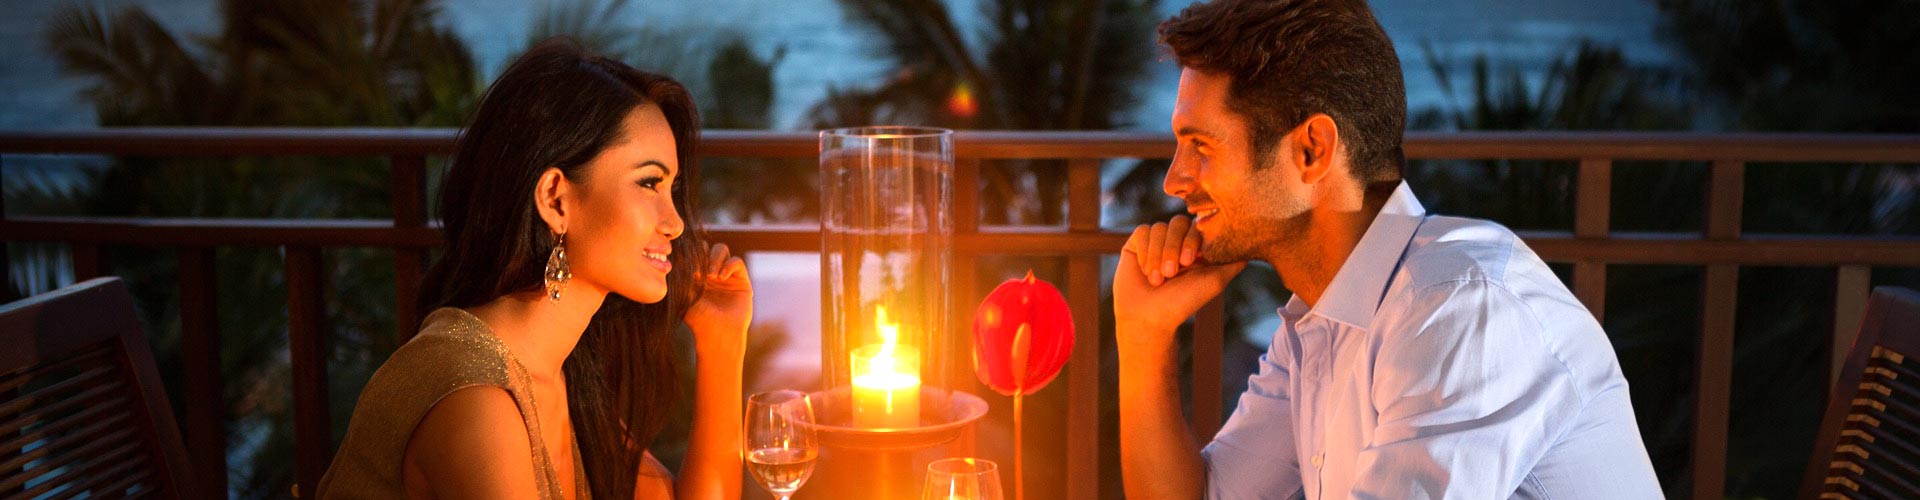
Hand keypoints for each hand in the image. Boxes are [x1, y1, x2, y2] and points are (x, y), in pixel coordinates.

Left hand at [685, 243, 751, 359]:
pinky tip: (722, 278)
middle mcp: (711, 274)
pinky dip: (729, 265)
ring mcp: (726, 276)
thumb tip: (679, 255)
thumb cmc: (698, 318)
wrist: (718, 333)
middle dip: (703, 252)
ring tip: (711, 275)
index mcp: (696, 276)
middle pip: (708, 248)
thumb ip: (683, 274)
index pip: (694, 254)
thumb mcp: (685, 294)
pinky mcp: (741, 280)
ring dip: (715, 258)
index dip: (690, 252)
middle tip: (700, 269)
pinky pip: (736, 262)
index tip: (686, 261)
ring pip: (721, 250)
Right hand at [1113, 216, 1244, 345]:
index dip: (1192, 240)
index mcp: (1195, 248)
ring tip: (1157, 280)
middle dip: (1173, 248)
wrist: (1149, 317)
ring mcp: (1155, 242)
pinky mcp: (1136, 244)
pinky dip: (1145, 252)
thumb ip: (1233, 263)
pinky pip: (1142, 233)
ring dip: (1158, 255)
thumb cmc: (1183, 302)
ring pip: (1158, 228)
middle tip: (1172, 273)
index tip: (1189, 263)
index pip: (1197, 226)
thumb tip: (1252, 248)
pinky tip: (1145, 272)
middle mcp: (1176, 242)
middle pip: (1177, 222)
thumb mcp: (1215, 281)